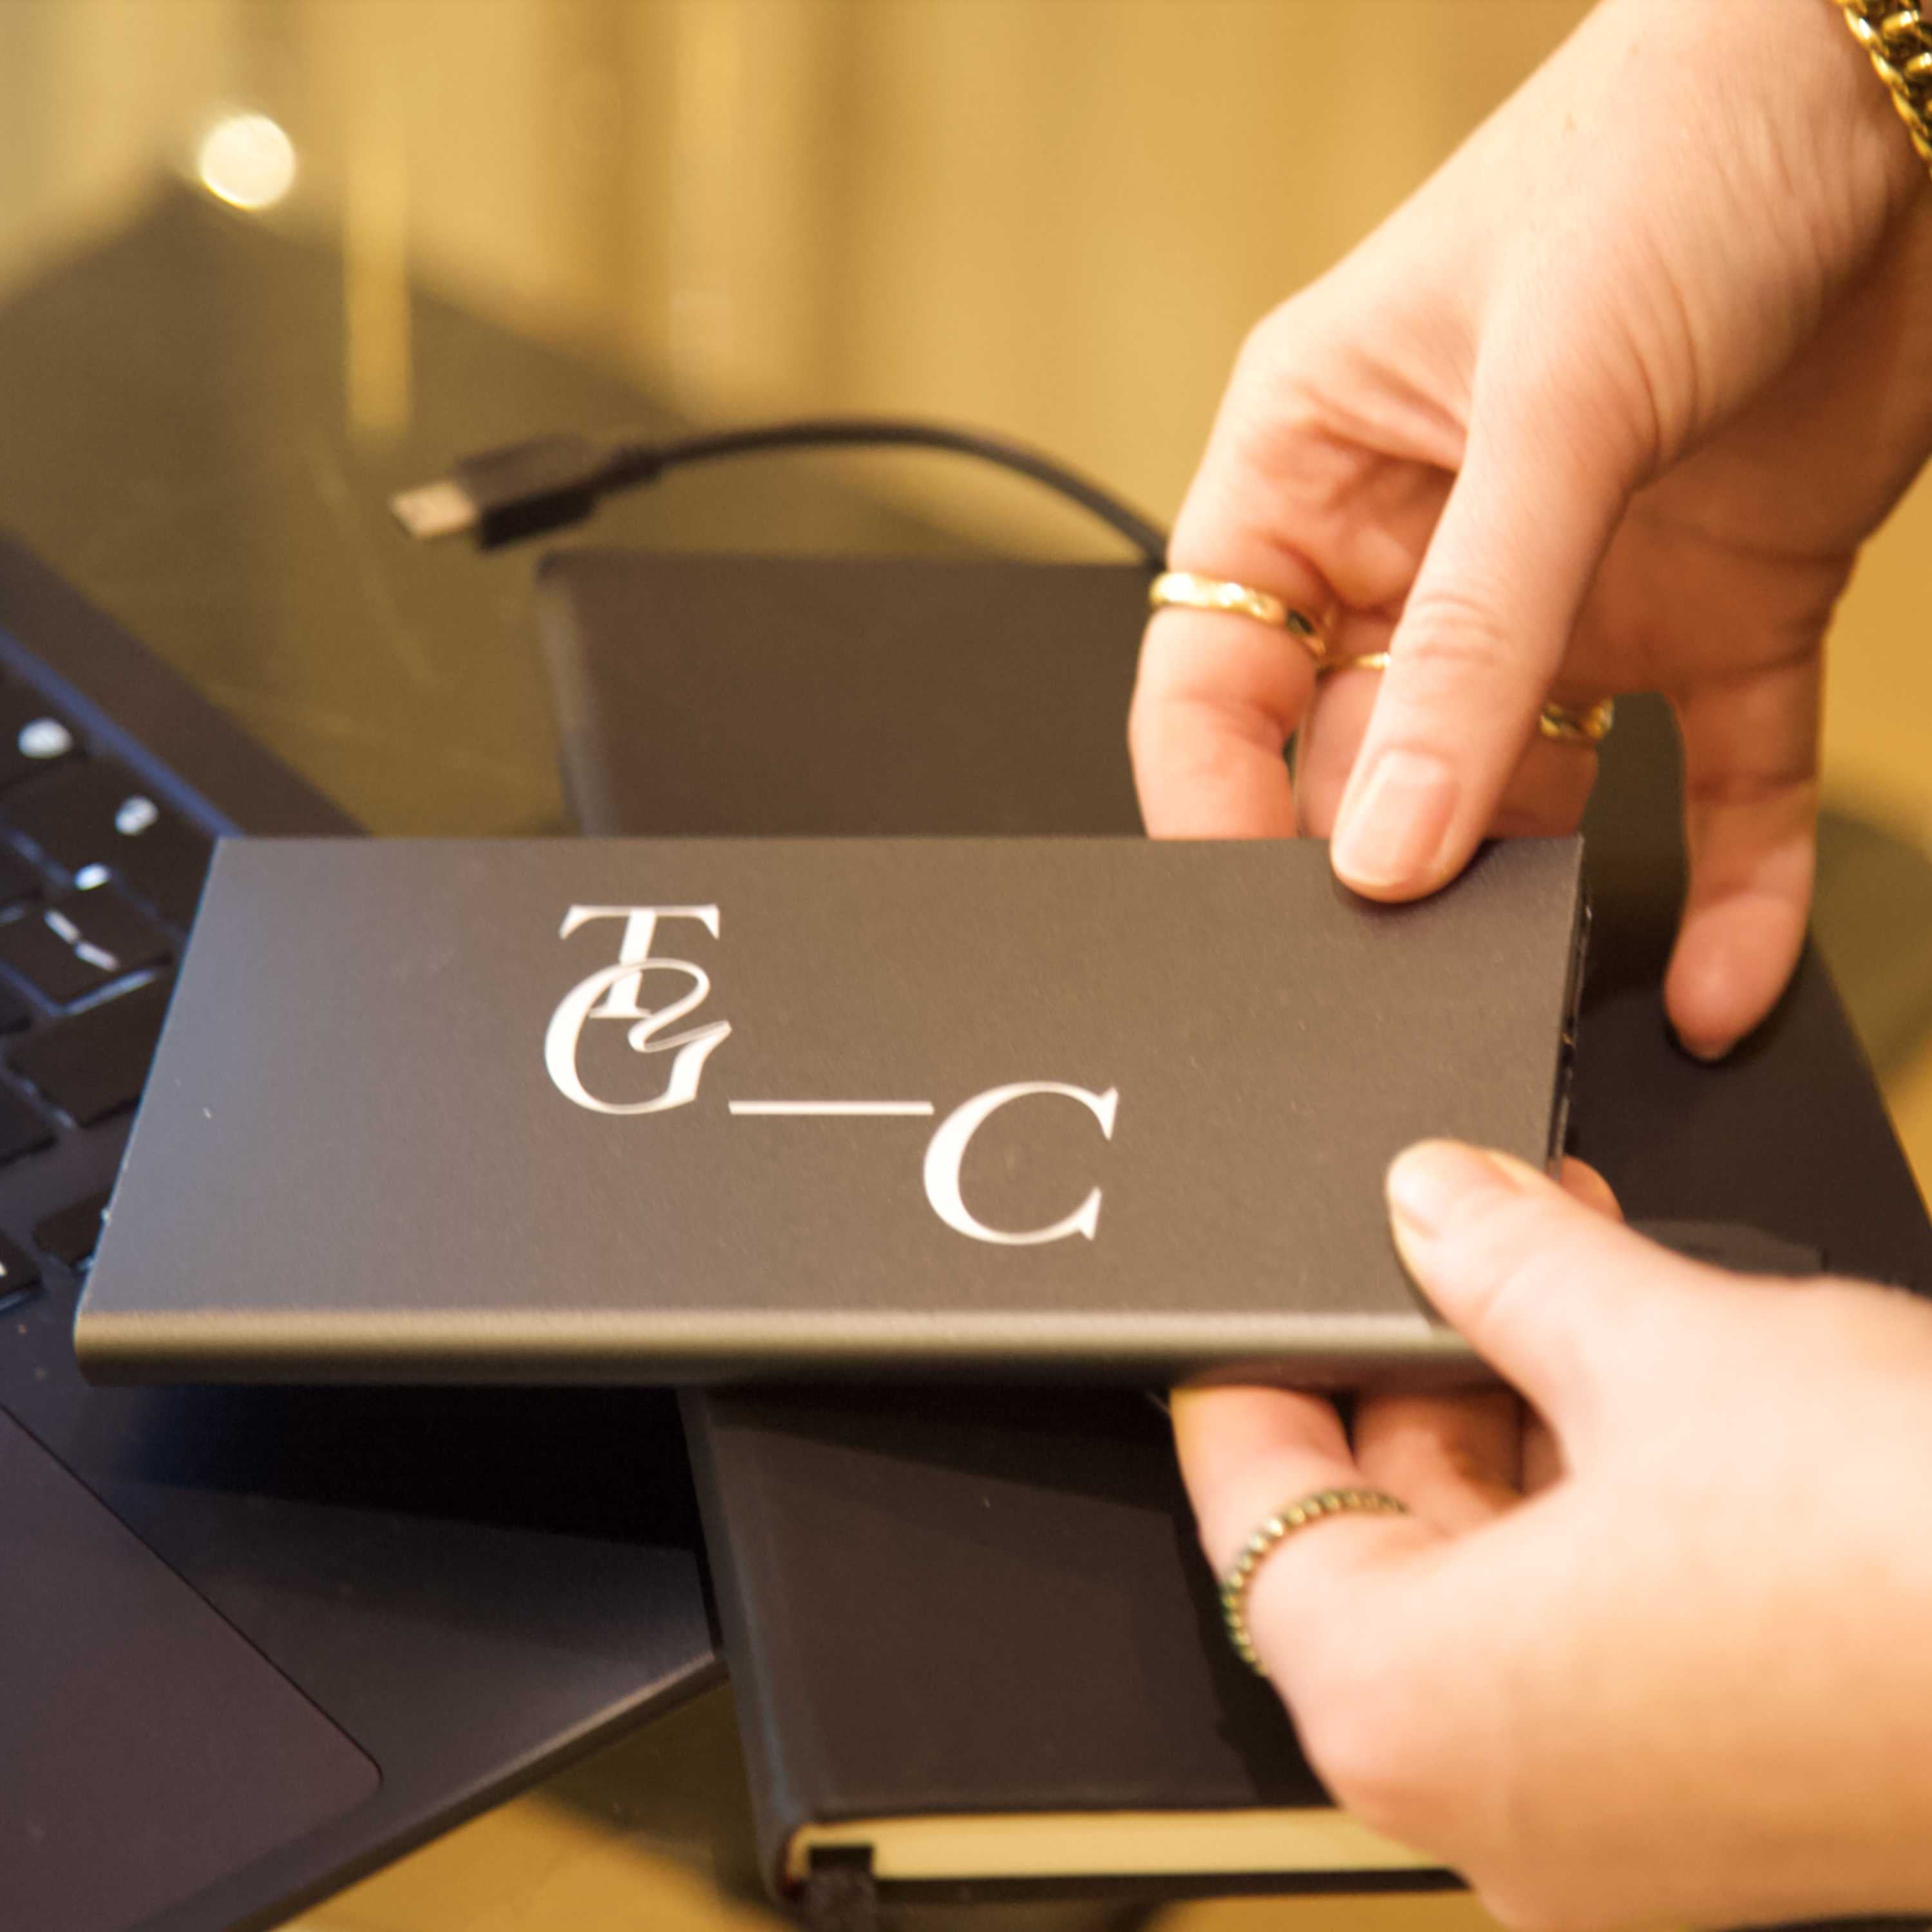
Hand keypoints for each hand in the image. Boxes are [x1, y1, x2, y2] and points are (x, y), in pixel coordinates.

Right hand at [1131, 0, 1931, 1057]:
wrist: (1903, 79)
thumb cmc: (1683, 151)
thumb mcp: (1554, 406)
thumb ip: (1472, 640)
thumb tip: (1386, 842)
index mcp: (1314, 468)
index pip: (1213, 679)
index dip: (1212, 805)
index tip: (1248, 913)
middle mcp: (1426, 545)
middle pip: (1358, 757)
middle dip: (1379, 865)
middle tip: (1403, 962)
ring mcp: (1567, 594)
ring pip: (1523, 795)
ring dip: (1540, 897)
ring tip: (1544, 983)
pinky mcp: (1709, 619)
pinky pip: (1704, 784)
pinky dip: (1726, 886)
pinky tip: (1716, 978)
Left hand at [1176, 1144, 1931, 1929]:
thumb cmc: (1922, 1557)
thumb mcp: (1663, 1348)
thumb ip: (1503, 1262)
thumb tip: (1430, 1199)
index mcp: (1415, 1718)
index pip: (1251, 1523)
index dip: (1251, 1385)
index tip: (1252, 1307)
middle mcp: (1495, 1810)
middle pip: (1377, 1551)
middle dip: (1417, 1377)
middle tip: (1444, 1247)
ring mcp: (1615, 1834)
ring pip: (1494, 1588)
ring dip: (1519, 1422)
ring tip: (1559, 1275)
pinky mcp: (1724, 1815)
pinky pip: (1596, 1639)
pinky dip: (1598, 1508)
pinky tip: (1646, 1383)